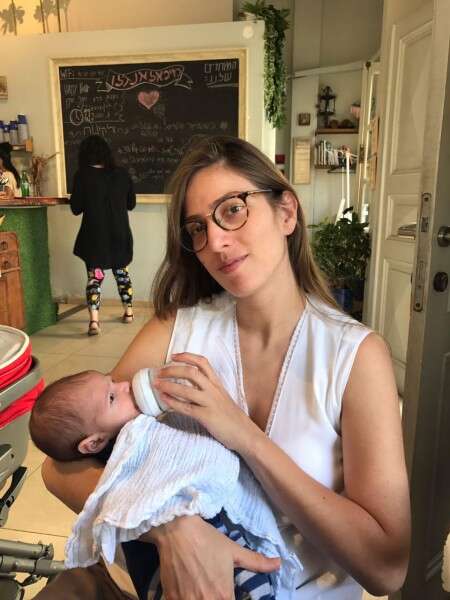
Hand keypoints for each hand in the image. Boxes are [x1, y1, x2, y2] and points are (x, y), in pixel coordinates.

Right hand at [145, 516, 279, 599]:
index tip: (228, 594)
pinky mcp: (170, 598)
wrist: (177, 530)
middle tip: (215, 591)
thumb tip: (279, 564)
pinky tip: (190, 592)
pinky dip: (186, 599)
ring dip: (202, 599)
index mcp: (223, 595)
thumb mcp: (233, 550)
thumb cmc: (207, 539)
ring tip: (203, 590)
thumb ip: (257, 562)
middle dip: (216, 599)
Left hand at [152, 352, 253, 450]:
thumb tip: (192, 385)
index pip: (203, 362)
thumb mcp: (222, 398)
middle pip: (191, 372)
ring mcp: (210, 403)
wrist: (245, 434)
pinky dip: (172, 402)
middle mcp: (214, 390)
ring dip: (168, 385)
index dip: (187, 356)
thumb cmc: (232, 418)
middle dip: (172, 370)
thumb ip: (209, 390)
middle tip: (159, 372)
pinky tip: (163, 399)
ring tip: (156, 384)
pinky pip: (186, 407)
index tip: (173, 356)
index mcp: (217, 384)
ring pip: (186, 389)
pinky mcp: (206, 417)